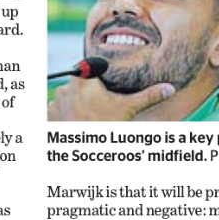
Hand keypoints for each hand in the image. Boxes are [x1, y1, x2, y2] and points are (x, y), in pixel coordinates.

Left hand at [47, 78, 175, 120]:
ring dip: (77, 103)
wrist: (83, 152)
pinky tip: (77, 122)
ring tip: (89, 117)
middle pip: (81, 82)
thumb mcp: (127, 109)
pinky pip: (58, 107)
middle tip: (100, 107)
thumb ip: (148, 96)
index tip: (106, 85)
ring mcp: (56, 99)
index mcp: (85, 79)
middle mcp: (67, 86)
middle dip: (90, 93)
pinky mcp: (49, 112)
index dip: (100, 75)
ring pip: (69, 95)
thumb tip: (170, 88)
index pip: (92, 67)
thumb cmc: (105, 127)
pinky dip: (66, 113)